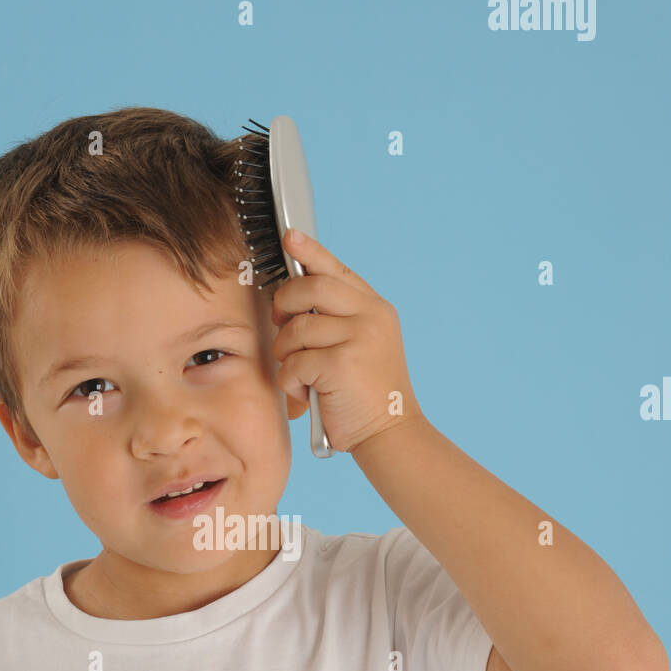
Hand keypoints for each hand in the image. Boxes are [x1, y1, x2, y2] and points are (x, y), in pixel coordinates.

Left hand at [270, 228, 425, 453]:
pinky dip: (290, 383)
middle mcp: (370, 316)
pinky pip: (293, 362)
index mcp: (374, 308)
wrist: (389, 433)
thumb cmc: (367, 394)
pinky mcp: (341, 363)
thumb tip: (293, 296)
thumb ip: (337, 319)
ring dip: (286, 355)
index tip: (289, 237)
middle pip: (309, 288)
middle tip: (281, 327)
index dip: (309, 252)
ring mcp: (358, 337)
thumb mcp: (361, 345)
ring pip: (295, 329)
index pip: (336, 270)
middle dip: (283, 306)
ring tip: (299, 376)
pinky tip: (305, 396)